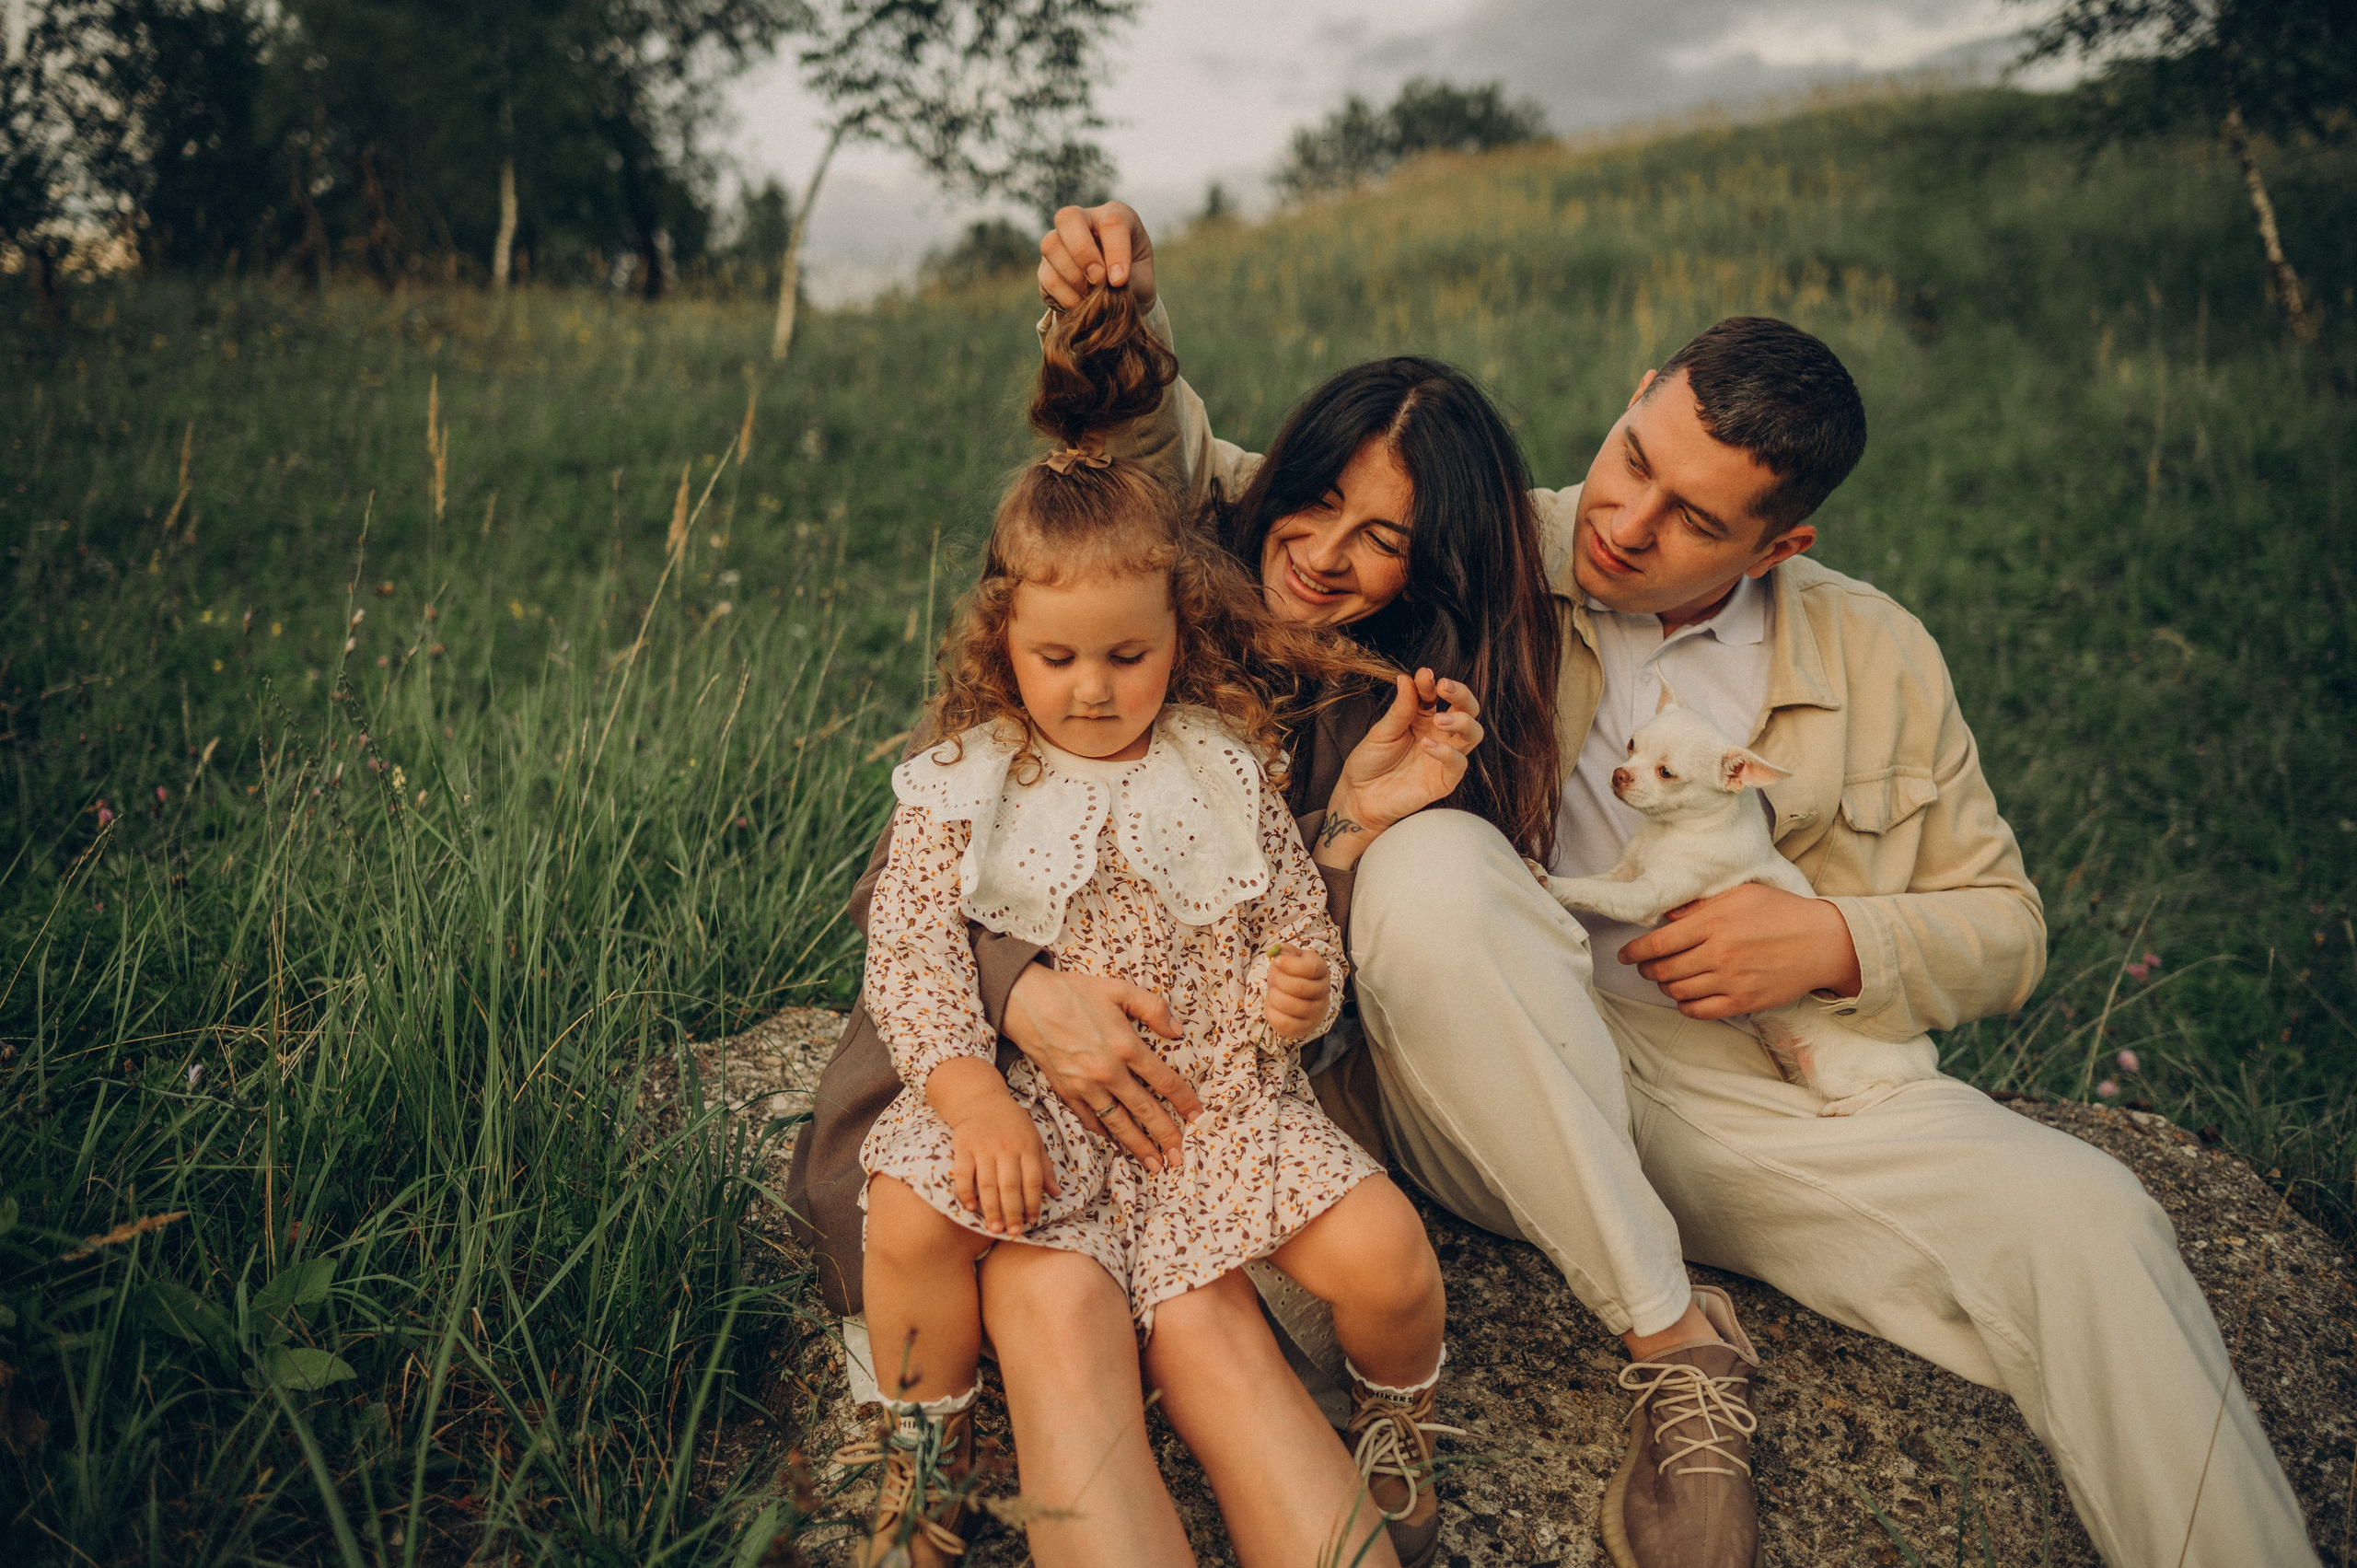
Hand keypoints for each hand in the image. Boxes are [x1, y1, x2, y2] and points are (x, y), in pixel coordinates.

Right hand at [928, 1057, 1060, 1235]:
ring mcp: (983, 1147)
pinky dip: (966, 1192)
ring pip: (988, 1184)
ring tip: (994, 1228)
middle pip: (1010, 1186)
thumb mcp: (1035, 1140)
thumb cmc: (1013, 1124)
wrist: (982, 1100)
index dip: (1032, 1203)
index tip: (1031, 1222)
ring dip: (991, 1209)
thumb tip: (1056, 1194)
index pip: (1032, 1181)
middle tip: (1013, 1232)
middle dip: (1013, 1212)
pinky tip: (970, 1207)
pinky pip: (964, 1173)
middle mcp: (1007, 1147)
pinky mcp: (963, 1146)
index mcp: (1027, 1146)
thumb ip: (1044, 1167)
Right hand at [1002, 965, 1200, 1171]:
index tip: (1197, 1116)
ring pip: (1119, 1123)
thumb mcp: (1119, 989)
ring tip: (1155, 1164)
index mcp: (1126, 1046)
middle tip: (1180, 1156)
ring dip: (1139, 1146)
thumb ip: (1153, 1008)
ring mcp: (1085, 1086)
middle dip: (1166, 1135)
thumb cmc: (1074, 992)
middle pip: (1145, 1110)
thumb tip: (1177, 1031)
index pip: (1165, 1081)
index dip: (1184, 1101)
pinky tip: (1117, 1144)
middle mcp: (1108, 1072)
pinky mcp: (1066, 1092)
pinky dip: (1105, 1134)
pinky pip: (1090, 1120)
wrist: (1027, 1002)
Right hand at [1038, 201, 1155, 312]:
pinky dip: (1065, 296)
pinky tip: (1081, 304)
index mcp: (1115, 216)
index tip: (1120, 281)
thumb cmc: (1134, 283)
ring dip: (1073, 277)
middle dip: (1082, 252)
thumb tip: (1107, 285)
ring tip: (1092, 298)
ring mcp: (1060, 241)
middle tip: (1098, 280)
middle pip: (1068, 218)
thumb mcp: (1143, 282)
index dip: (1115, 251)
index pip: (1112, 222)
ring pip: (1051, 245)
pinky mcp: (1046, 266)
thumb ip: (1130, 281)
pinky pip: (1047, 276)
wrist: (1118, 302)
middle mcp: (1084, 221)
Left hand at [1263, 943, 1331, 1040]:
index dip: (1289, 965)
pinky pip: (1286, 1024)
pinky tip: (1273, 1007)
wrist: (1298, 996)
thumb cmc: (1292, 974)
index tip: (1276, 962)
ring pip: (1290, 1005)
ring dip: (1274, 997)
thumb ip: (1286, 953)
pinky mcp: (1306, 1028)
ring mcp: (1317, 1011)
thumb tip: (1281, 953)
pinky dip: (1272, 1014)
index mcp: (1321, 969)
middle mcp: (1323, 991)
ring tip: (1273, 993)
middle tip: (1273, 979)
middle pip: (1298, 987)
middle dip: (1278, 981)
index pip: (1310, 969)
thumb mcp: (1290, 958)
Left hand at [1318, 671, 1483, 868]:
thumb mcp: (1381, 732)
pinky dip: (1447, 752)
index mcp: (1423, 718)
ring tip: (1438, 719)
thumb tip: (1408, 678)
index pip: (1438, 695)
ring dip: (1461, 721)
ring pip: (1473, 733)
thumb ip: (1399, 709)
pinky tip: (1427, 745)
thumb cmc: (1369, 762)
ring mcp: (1444, 757)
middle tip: (1444, 687)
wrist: (1358, 797)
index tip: (1424, 675)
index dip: (1432, 683)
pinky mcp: (1444, 780)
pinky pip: (1459, 764)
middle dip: (1461, 694)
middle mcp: (1439, 734)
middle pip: (1467, 709)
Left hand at [1618, 883, 1862, 1019]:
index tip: (1625, 954)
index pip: (1657, 943)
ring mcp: (1731, 981)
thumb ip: (1700, 906)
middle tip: (1645, 966)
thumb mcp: (1739, 894)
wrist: (1823, 942)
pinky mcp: (1743, 1002)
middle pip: (1662, 970)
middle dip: (1646, 969)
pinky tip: (1687, 995)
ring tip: (1667, 978)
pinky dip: (1685, 1005)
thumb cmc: (1781, 912)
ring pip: (1677, 992)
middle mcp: (1718, 954)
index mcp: (1713, 924)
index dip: (1634, 951)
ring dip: (1665, 986)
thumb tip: (1667, 916)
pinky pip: (1699, 1012)